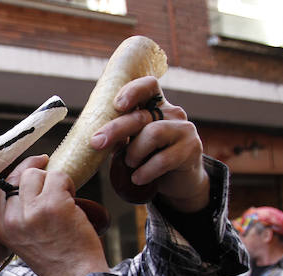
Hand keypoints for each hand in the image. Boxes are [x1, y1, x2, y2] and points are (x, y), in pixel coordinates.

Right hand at [0, 155, 108, 275]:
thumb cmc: (57, 260)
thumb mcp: (24, 241)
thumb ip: (19, 216)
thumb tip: (28, 182)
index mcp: (2, 228)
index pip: (2, 189)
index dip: (19, 176)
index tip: (34, 170)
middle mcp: (12, 220)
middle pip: (18, 177)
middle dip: (38, 174)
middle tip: (54, 180)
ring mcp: (31, 212)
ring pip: (36, 174)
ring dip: (54, 180)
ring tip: (65, 198)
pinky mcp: (52, 205)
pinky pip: (58, 177)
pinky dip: (69, 184)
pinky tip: (73, 201)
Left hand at [91, 76, 209, 212]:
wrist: (178, 182)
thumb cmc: (148, 159)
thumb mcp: (131, 143)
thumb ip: (119, 136)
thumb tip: (90, 137)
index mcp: (156, 106)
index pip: (148, 86)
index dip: (133, 90)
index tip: (117, 105)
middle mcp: (172, 113)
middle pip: (141, 116)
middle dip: (115, 129)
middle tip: (97, 143)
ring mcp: (184, 129)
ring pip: (153, 134)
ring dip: (134, 152)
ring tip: (129, 165)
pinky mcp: (191, 149)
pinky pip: (163, 159)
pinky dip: (145, 171)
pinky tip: (138, 178)